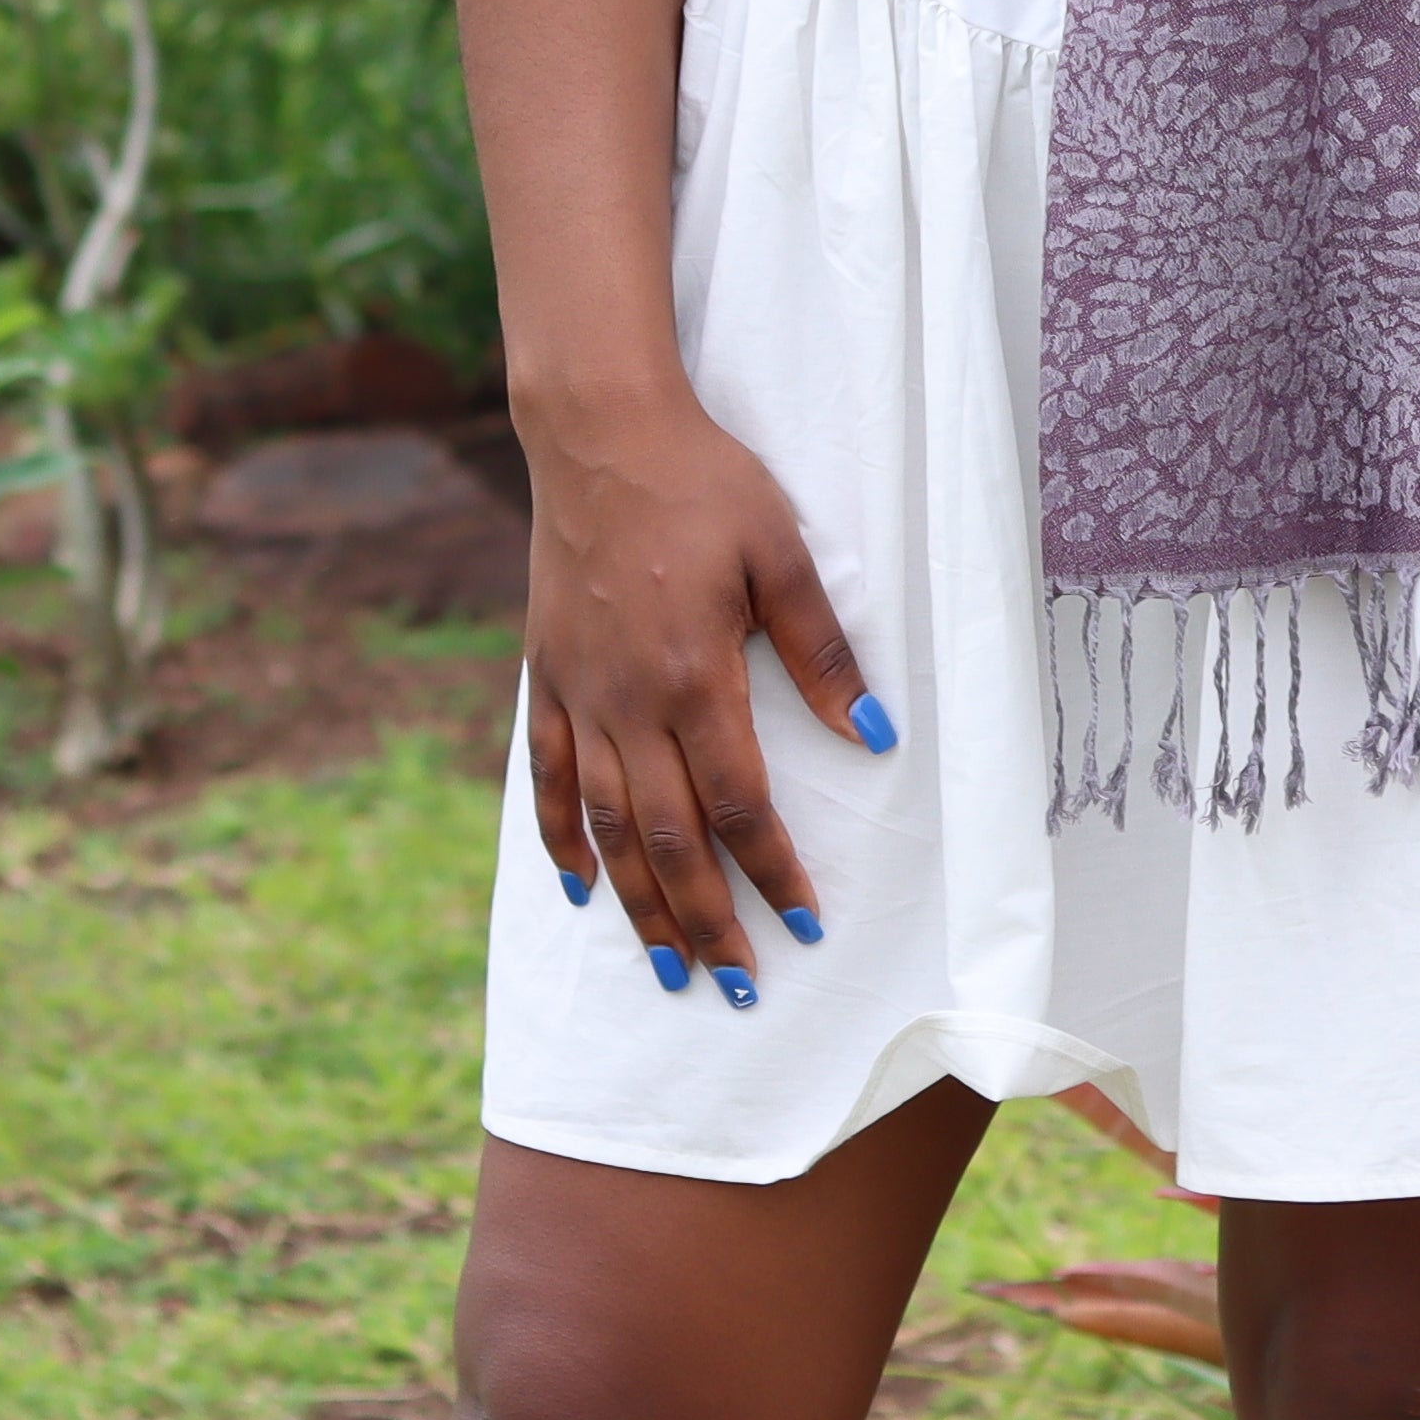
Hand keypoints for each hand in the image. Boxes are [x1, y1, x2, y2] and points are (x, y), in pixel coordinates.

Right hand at [517, 382, 890, 997]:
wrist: (601, 433)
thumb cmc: (705, 484)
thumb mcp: (781, 553)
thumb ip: (823, 652)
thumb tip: (874, 737)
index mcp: (695, 676)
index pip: (739, 804)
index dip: (771, 871)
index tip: (802, 925)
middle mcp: (629, 702)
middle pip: (668, 838)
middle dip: (706, 919)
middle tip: (735, 986)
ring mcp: (580, 693)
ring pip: (605, 826)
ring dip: (638, 903)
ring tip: (667, 966)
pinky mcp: (546, 675)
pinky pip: (545, 777)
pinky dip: (560, 839)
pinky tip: (580, 887)